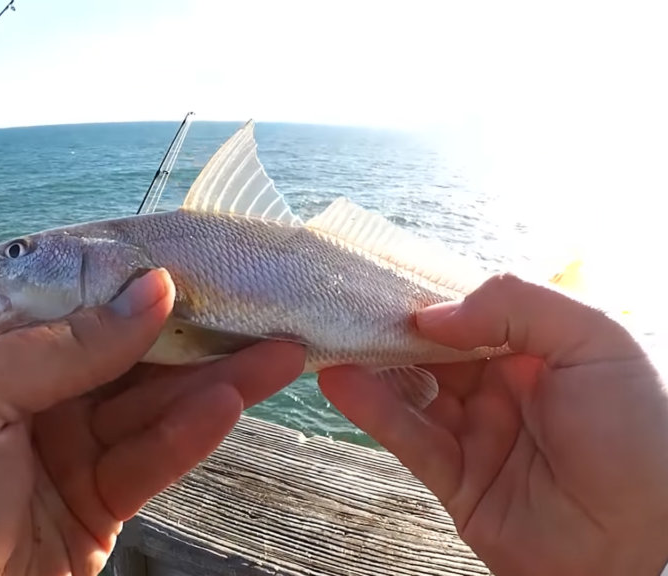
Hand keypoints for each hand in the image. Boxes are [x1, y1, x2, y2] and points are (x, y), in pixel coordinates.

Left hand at [0, 269, 304, 575]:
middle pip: (136, 357)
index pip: (90, 310)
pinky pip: (153, 460)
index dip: (147, 289)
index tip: (206, 267)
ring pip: (156, 407)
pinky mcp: (102, 506)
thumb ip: (64, 345)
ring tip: (278, 351)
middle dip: (199, 332)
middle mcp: (47, 398)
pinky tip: (230, 403)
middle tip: (264, 307)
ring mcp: (77, 453)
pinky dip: (192, 433)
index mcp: (7, 357)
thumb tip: (149, 290)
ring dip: (216, 380)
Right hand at [318, 274, 667, 575]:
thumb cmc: (637, 436)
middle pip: (433, 350)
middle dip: (389, 329)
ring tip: (331, 339)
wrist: (640, 544)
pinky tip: (341, 382)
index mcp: (538, 350)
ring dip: (371, 367)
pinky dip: (371, 410)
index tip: (386, 280)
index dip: (430, 297)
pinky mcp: (455, 479)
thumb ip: (517, 306)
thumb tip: (435, 316)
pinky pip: (408, 438)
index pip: (472, 313)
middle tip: (343, 305)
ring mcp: (477, 433)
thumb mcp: (596, 343)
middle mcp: (503, 387)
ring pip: (412, 391)